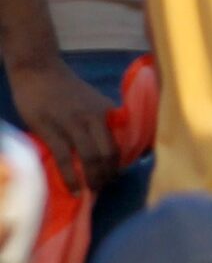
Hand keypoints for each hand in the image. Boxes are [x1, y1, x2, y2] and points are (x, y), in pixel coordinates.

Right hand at [9, 57, 115, 191]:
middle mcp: (95, 118)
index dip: (119, 165)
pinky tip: (73, 190)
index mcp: (108, 112)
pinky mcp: (51, 129)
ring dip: (92, 180)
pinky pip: (65, 159)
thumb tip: (108, 151)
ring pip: (90, 158)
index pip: (121, 143)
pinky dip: (71, 178)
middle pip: (108, 154)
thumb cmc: (65, 90)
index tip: (115, 177)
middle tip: (102, 188)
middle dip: (108, 176)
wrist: (40, 70)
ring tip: (90, 192)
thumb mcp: (92, 102)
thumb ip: (102, 122)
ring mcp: (73, 124)